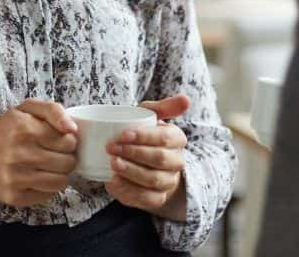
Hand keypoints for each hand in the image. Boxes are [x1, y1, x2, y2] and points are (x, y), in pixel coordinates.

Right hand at [0, 99, 78, 207]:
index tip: (61, 140)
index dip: (69, 141)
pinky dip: (48, 187)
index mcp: (24, 128)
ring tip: (51, 167)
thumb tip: (72, 128)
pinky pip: (47, 196)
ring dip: (61, 174)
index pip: (68, 141)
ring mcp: (15, 178)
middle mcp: (18, 154)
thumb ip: (53, 110)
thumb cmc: (6, 130)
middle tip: (57, 154)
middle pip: (67, 163)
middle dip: (67, 158)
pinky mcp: (14, 196)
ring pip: (60, 182)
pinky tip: (38, 177)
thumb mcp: (27, 109)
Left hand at [104, 95, 190, 218]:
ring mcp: (168, 181)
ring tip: (112, 164)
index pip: (164, 138)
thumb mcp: (150, 116)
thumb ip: (164, 106)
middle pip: (159, 159)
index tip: (123, 134)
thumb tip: (186, 100)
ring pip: (153, 180)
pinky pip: (147, 199)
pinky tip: (113, 182)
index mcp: (177, 139)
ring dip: (131, 172)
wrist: (142, 161)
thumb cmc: (144, 134)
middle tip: (111, 148)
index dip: (144, 137)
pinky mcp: (157, 198)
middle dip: (134, 154)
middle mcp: (177, 161)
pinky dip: (129, 191)